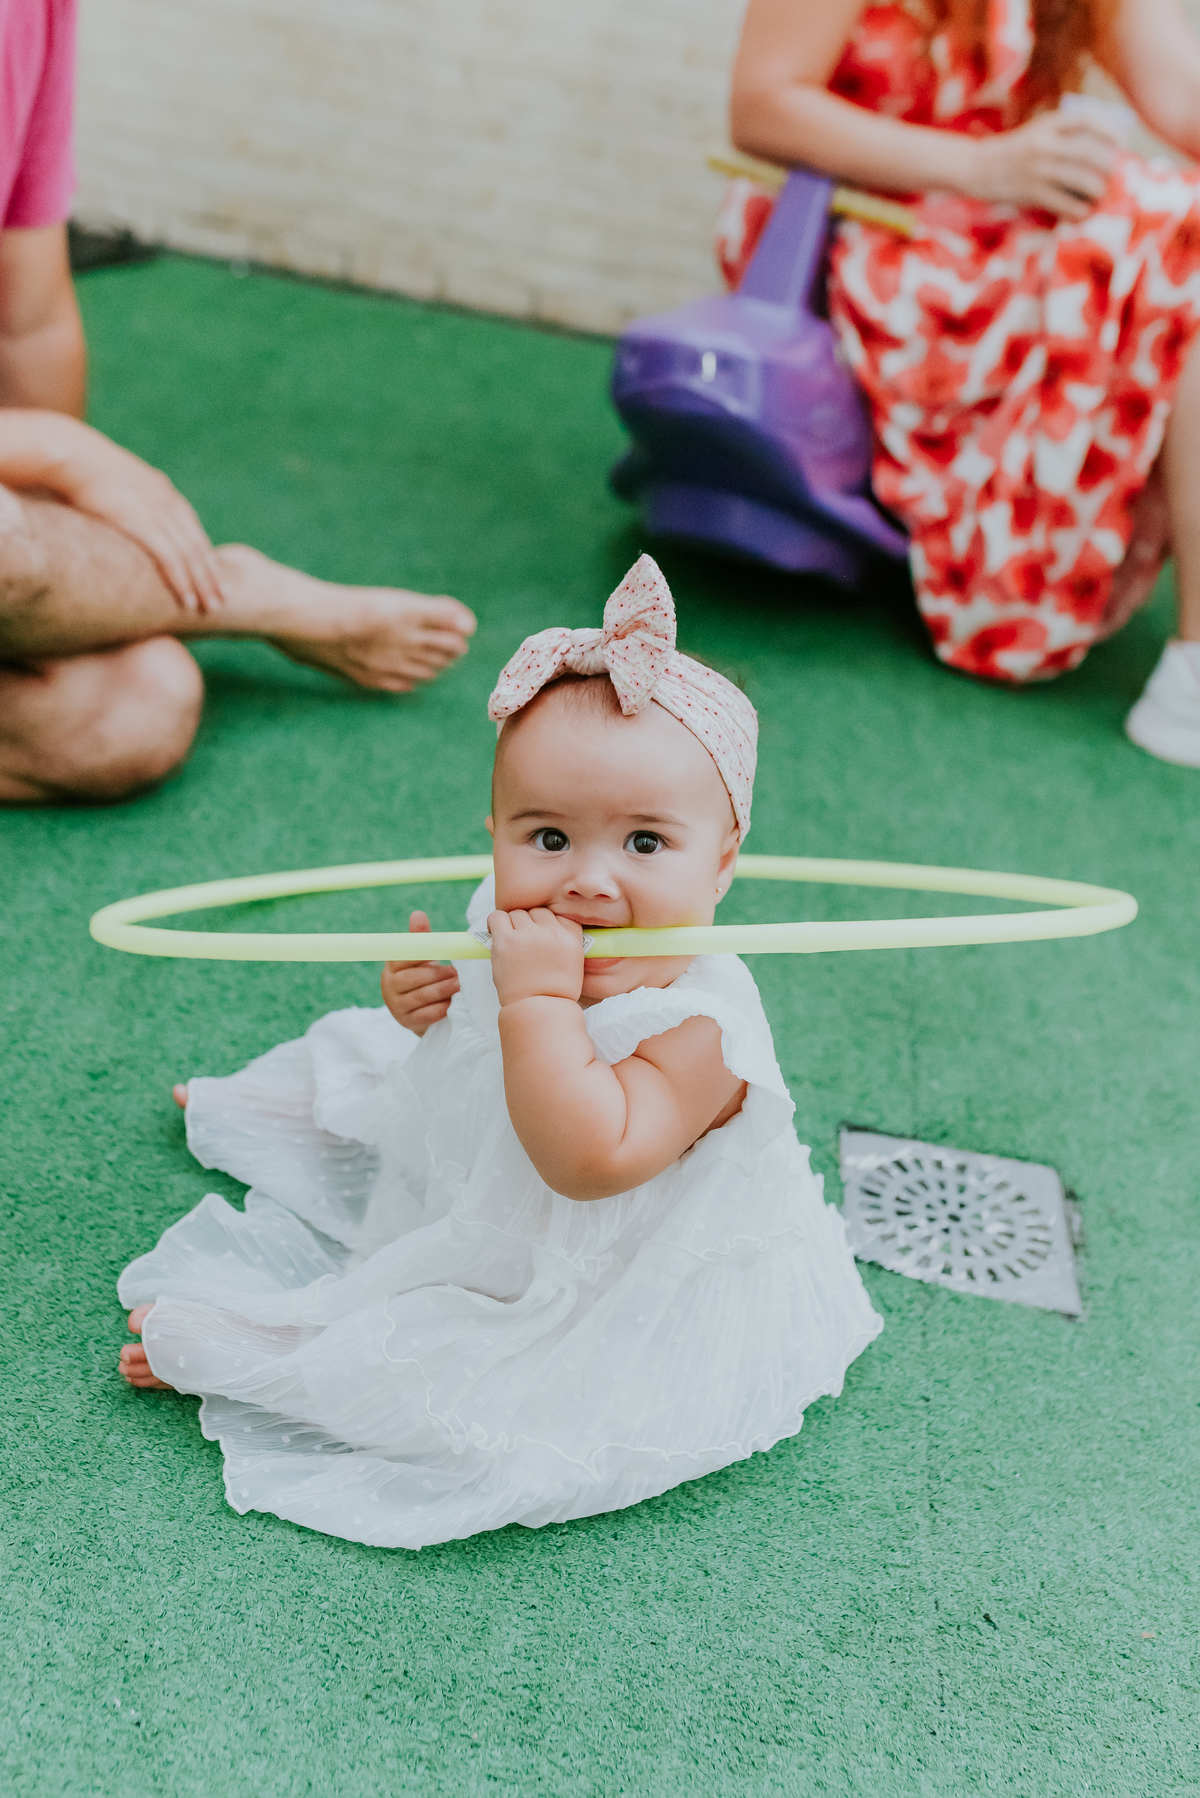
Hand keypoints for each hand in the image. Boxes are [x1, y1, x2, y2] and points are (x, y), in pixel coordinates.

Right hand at [54, 426, 225, 612]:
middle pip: (197, 544)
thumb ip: (126, 500)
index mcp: (163, 491)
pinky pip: (170, 558)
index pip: (193, 529)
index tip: (216, 576)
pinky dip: (181, 581)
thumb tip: (119, 514)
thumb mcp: (114, 482)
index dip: (205, 555)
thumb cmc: (82, 468)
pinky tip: (188, 600)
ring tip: (211, 606)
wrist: (70, 453)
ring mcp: (157, 511)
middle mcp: (167, 501)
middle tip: (222, 598)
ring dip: (202, 584)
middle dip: (212, 574)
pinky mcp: (142, 522)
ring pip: (189, 555)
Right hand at [381, 911, 460, 1033]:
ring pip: (420, 997)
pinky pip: (424, 1015)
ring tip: (458, 985)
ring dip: (442, 991)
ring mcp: (396, 1006)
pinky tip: (452, 1004)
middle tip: (456, 973)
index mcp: (392, 966)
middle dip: (437, 975)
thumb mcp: (421, 958)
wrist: (418, 1011)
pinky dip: (440, 1009)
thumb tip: (418, 914)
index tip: (441, 954)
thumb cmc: (421, 977)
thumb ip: (420, 939)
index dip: (423, 956)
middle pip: (413, 979)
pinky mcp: (406, 1022)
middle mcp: (389, 986)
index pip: (405, 958)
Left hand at [488, 907, 584, 1007]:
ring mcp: (528, 935)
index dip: (547, 925)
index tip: (541, 937)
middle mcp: (551, 933)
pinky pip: (497, 917)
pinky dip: (495, 922)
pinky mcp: (506, 941)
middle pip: (537, 913)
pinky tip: (495, 933)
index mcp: (569, 938)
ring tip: (509, 940)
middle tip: (523, 942)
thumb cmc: (553, 994)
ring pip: (517, 914)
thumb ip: (564, 943)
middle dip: (530, 926)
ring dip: (512, 925)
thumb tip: (547, 930)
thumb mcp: (573, 965)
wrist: (537, 1010)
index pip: (558, 916)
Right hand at [963, 114, 1117, 220]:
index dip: (1110, 129)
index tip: (1121, 141)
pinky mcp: (1032, 193)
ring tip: (1099, 195)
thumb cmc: (1015, 150)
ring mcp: (1038, 169)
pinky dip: (1079, 211)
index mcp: (1048, 124)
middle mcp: (1045, 144)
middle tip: (1112, 175)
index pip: (1087, 119)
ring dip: (1097, 191)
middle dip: (1108, 166)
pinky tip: (1082, 212)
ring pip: (1083, 180)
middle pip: (1090, 153)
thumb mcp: (1038, 131)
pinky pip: (1066, 204)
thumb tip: (1104, 145)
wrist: (977, 168)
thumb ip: (1065, 132)